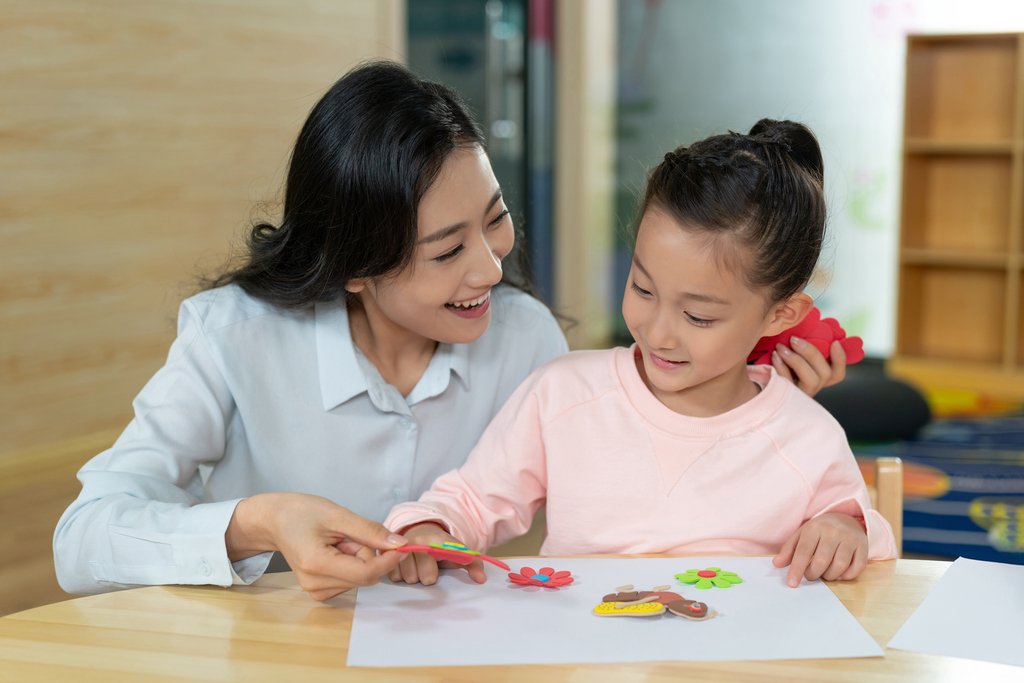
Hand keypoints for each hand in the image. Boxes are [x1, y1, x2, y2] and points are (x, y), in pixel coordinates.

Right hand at [226, 492, 406, 600]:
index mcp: (317, 564)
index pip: (366, 573)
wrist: (275, 520)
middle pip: (365, 577)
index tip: (403, 545)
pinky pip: (350, 580)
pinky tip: (335, 551)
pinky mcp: (318, 590)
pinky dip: (350, 564)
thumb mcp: (338, 515)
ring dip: (358, 558)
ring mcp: (315, 590)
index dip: (389, 560)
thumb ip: (369, 531)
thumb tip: (398, 544)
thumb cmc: (301, 512)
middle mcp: (314, 584)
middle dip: (369, 554)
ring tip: (338, 541)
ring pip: (360, 579)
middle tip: (350, 534)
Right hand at [387, 522, 486, 585]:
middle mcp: (417, 541)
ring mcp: (400, 547)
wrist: (419, 534)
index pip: (442, 556)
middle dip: (430, 576)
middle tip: (430, 569)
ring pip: (410, 578)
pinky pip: (396, 577)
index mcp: (436, 540)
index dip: (443, 567)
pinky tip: (406, 567)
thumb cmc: (440, 549)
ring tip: (418, 567)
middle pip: (427, 577)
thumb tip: (481, 580)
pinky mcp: (386, 554)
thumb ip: (473, 565)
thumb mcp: (457, 553)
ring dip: (415, 577)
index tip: (444, 573)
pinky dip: (401, 575)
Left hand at [771, 337, 846, 397]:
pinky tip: (775, 356)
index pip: (838, 374)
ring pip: (812, 381)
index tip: (835, 342)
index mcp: (817, 377)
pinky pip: (789, 383)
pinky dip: (782, 368)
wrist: (755, 385)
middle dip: (812, 353)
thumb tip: (801, 331)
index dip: (840, 359)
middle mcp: (813, 387)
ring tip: (780, 347)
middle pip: (826, 374)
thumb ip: (800, 348)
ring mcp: (802, 395)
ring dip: (797, 360)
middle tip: (794, 339)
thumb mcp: (791, 356)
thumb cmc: (775, 365)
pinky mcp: (787, 397)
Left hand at [772, 513, 867, 586]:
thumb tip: (776, 564)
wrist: (845, 518)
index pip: (803, 551)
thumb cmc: (819, 531)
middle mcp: (833, 532)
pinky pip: (857, 567)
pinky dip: (847, 576)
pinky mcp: (863, 546)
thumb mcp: (801, 535)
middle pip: (821, 561)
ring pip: (839, 566)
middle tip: (811, 575)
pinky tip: (840, 574)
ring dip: (830, 576)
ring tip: (824, 573)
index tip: (792, 583)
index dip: (797, 569)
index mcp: (814, 528)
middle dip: (813, 574)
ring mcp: (850, 538)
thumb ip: (789, 550)